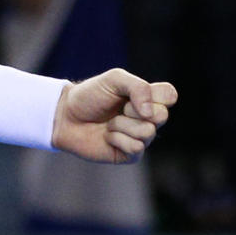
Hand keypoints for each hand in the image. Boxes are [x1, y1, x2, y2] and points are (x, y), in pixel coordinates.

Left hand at [51, 70, 177, 163]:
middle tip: (118, 109)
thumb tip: (149, 113)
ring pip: (147, 132)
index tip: (132, 93)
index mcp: (147, 98)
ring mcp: (140, 137)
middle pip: (162, 116)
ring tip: (109, 123)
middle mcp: (148, 118)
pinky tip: (107, 136)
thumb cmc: (88, 96)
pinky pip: (136, 147)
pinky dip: (117, 139)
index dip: (154, 95)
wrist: (65, 116)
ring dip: (121, 125)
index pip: (170, 96)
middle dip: (134, 110)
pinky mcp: (131, 154)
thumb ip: (138, 87)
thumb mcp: (113, 79)